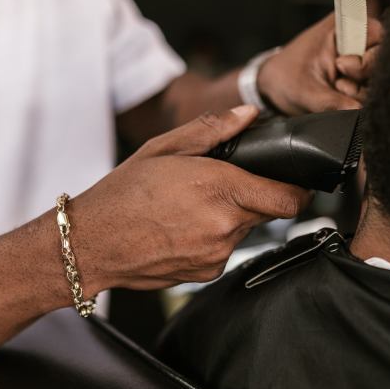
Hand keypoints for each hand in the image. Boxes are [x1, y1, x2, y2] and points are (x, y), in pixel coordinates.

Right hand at [69, 106, 311, 293]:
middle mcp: (225, 226)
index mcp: (219, 189)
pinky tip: (185, 228)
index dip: (298, 189)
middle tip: (223, 186)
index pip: (288, 198)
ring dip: (232, 217)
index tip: (296, 182)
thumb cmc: (123, 194)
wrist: (91, 245)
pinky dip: (216, 237)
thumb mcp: (163, 148)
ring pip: (245, 230)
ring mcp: (217, 254)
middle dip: (256, 196)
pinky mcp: (207, 272)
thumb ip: (212, 129)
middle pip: (267, 212)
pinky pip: (226, 250)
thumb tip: (249, 115)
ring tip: (194, 207)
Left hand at [257, 14, 383, 114]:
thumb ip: (332, 102)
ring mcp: (360, 61)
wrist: (274, 89)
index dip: (366, 60)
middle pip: (381, 64)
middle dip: (362, 82)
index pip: (378, 39)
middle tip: (338, 86)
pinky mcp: (359, 79)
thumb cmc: (285, 79)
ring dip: (358, 95)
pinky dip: (356, 101)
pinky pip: (370, 93)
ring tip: (334, 91)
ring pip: (377, 82)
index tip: (342, 68)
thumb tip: (358, 113)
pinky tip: (339, 99)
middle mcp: (358, 40)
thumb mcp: (306, 92)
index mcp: (345, 27)